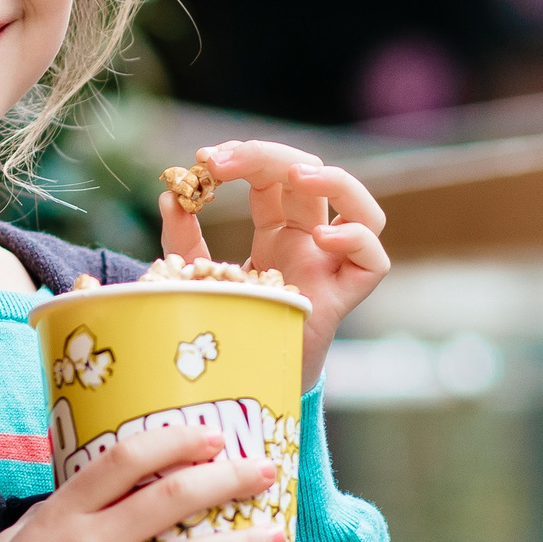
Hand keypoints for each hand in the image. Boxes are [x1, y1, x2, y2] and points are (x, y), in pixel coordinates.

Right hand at [0, 426, 283, 541]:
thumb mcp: (18, 536)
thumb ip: (64, 514)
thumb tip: (105, 494)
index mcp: (62, 512)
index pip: (126, 458)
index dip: (176, 441)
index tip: (212, 437)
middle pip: (172, 496)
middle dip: (227, 479)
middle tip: (264, 472)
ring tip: (275, 536)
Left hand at [158, 140, 390, 389]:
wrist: (243, 384)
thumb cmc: (225, 328)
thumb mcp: (195, 277)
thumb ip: (182, 240)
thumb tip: (168, 195)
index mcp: (277, 231)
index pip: (271, 176)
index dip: (243, 158)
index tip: (201, 161)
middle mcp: (309, 242)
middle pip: (311, 178)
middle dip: (268, 158)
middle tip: (222, 162)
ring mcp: (331, 267)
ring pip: (363, 210)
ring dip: (336, 182)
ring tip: (296, 175)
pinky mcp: (343, 298)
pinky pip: (374, 262)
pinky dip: (356, 239)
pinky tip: (321, 236)